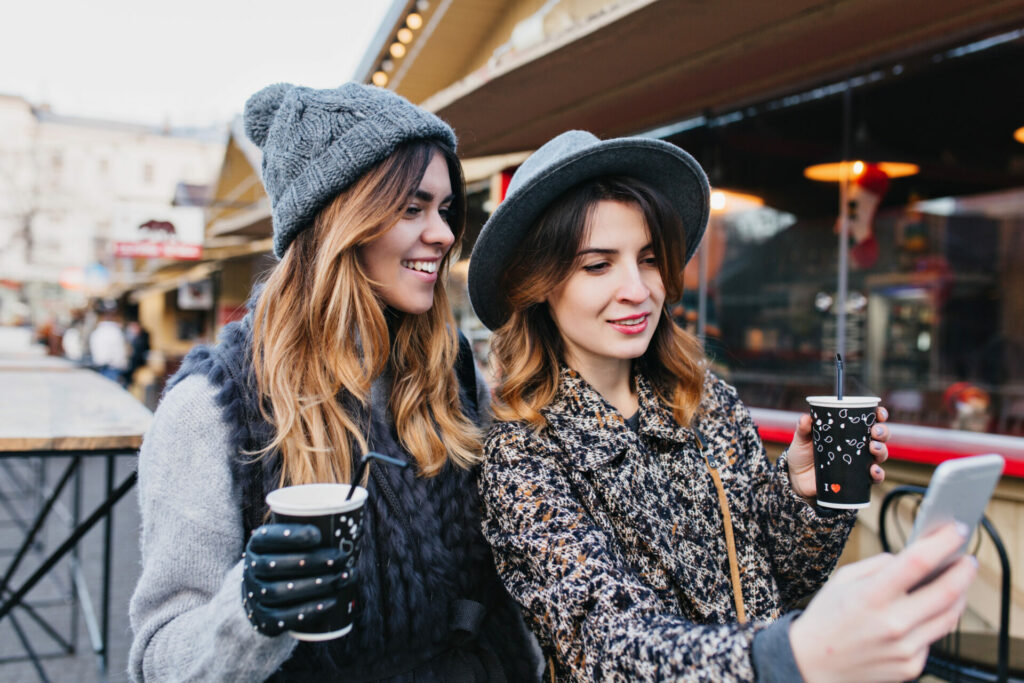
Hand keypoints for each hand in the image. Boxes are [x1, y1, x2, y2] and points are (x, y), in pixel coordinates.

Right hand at [242, 523, 356, 636]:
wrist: (264, 594)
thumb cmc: (289, 559)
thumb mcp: (291, 542)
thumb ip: (312, 534)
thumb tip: (351, 526)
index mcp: (257, 544)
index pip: (264, 537)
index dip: (288, 536)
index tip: (317, 534)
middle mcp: (251, 569)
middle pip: (275, 566)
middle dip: (311, 562)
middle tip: (340, 558)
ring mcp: (254, 596)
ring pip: (278, 592)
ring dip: (313, 586)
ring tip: (340, 579)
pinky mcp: (263, 619)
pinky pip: (282, 618)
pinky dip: (308, 610)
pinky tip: (330, 602)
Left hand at [787, 406, 889, 498]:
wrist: (798, 479)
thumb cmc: (803, 454)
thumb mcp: (801, 439)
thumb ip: (803, 428)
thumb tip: (805, 418)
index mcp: (848, 431)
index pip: (869, 420)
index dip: (879, 415)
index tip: (879, 414)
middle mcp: (858, 445)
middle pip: (879, 436)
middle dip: (882, 432)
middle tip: (875, 432)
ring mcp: (860, 462)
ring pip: (880, 454)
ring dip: (881, 450)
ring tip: (873, 448)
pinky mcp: (858, 479)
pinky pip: (875, 477)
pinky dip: (878, 474)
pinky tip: (873, 471)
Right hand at [789, 523, 976, 682]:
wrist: (813, 663)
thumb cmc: (826, 617)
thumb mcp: (843, 579)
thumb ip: (878, 565)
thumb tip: (909, 557)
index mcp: (871, 595)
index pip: (918, 562)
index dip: (942, 543)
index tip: (956, 529)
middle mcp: (892, 623)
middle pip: (947, 592)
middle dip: (963, 571)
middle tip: (967, 559)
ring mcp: (904, 648)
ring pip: (949, 617)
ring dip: (959, 595)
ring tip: (956, 582)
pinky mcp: (911, 666)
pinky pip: (933, 637)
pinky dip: (934, 621)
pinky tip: (927, 612)